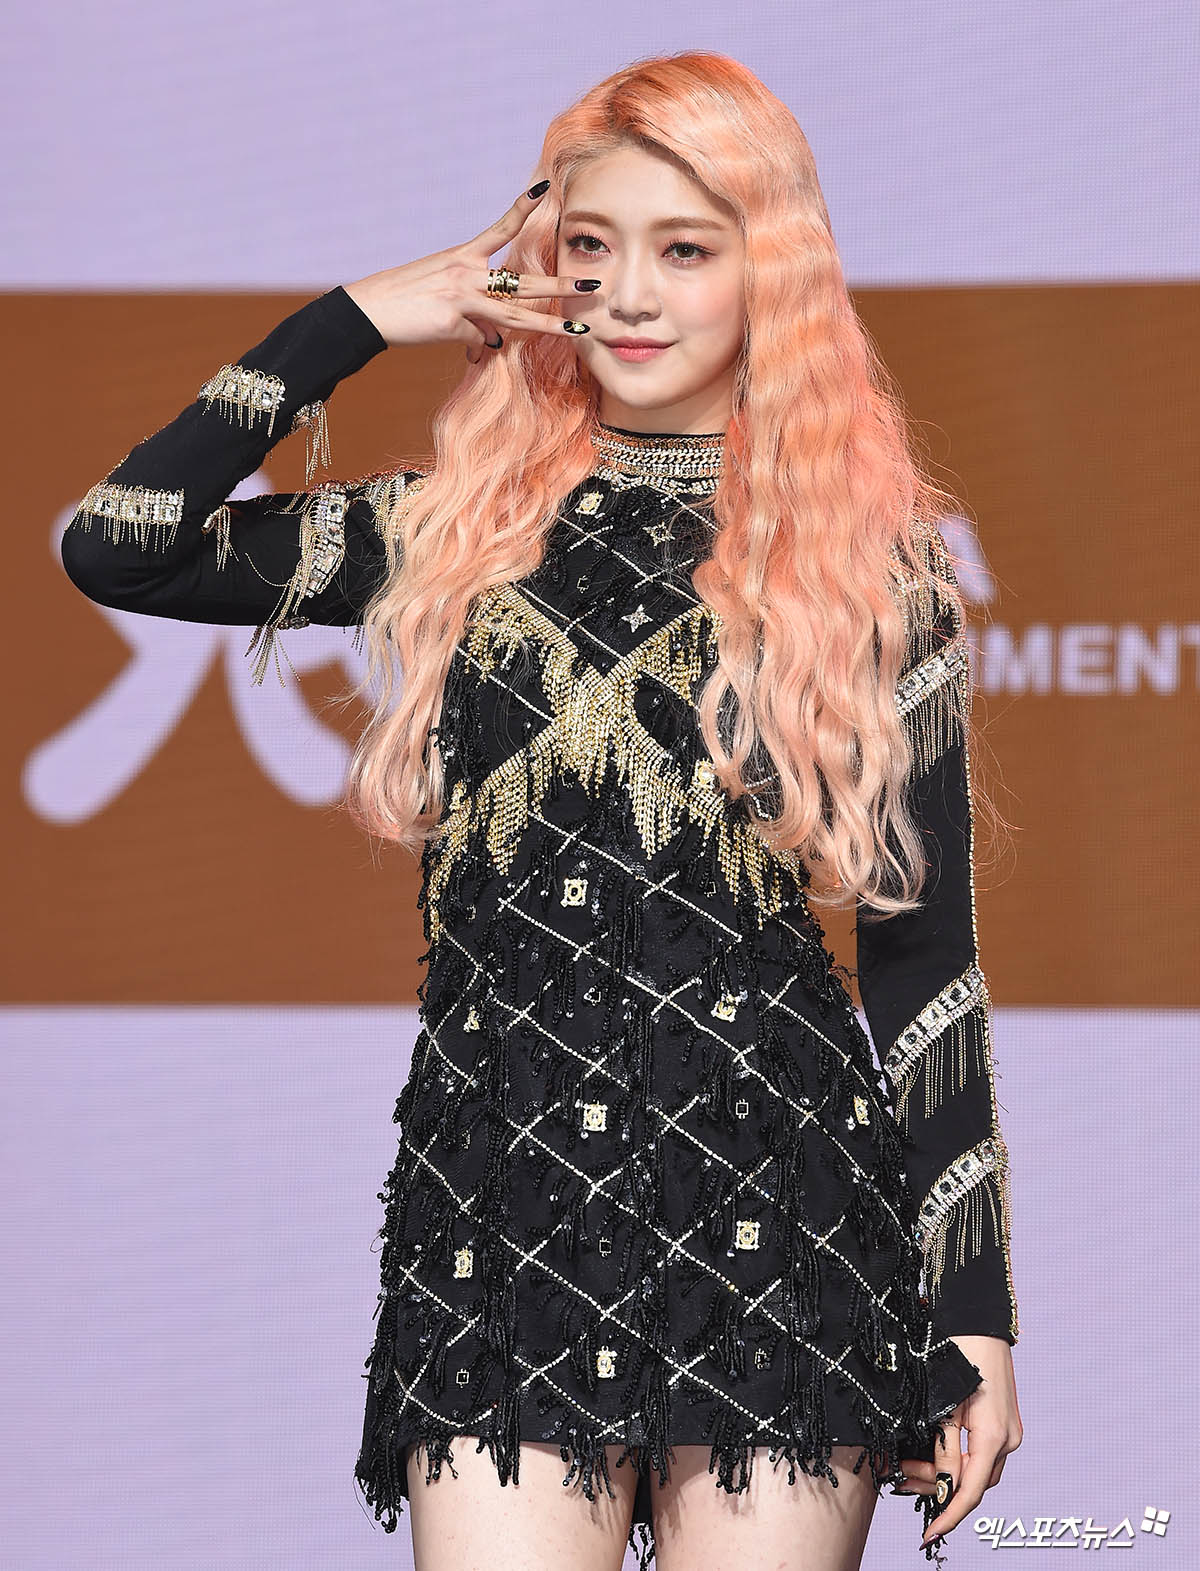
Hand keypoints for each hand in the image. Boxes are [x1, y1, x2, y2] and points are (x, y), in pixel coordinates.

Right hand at [342, 181, 599, 363]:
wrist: (367, 311)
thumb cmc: (403, 303)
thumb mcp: (441, 297)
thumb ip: (474, 314)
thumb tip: (492, 341)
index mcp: (462, 257)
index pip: (500, 228)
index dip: (523, 208)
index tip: (546, 188)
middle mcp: (466, 273)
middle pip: (523, 280)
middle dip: (560, 284)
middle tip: (593, 284)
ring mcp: (461, 298)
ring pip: (514, 316)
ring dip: (549, 325)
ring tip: (578, 329)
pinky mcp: (452, 322)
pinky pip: (478, 342)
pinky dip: (474, 350)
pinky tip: (465, 353)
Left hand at [893, 1335, 1022, 1550]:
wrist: (980, 1321)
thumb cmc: (959, 1353)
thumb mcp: (944, 1403)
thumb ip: (945, 1447)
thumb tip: (943, 1484)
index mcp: (994, 1437)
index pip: (970, 1491)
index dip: (949, 1516)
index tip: (928, 1534)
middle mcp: (1008, 1439)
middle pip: (973, 1483)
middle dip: (938, 1490)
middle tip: (901, 1481)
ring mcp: (1009, 1431)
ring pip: (977, 1470)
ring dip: (945, 1474)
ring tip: (909, 1468)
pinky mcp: (1004, 1422)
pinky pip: (981, 1453)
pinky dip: (956, 1459)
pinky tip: (934, 1455)